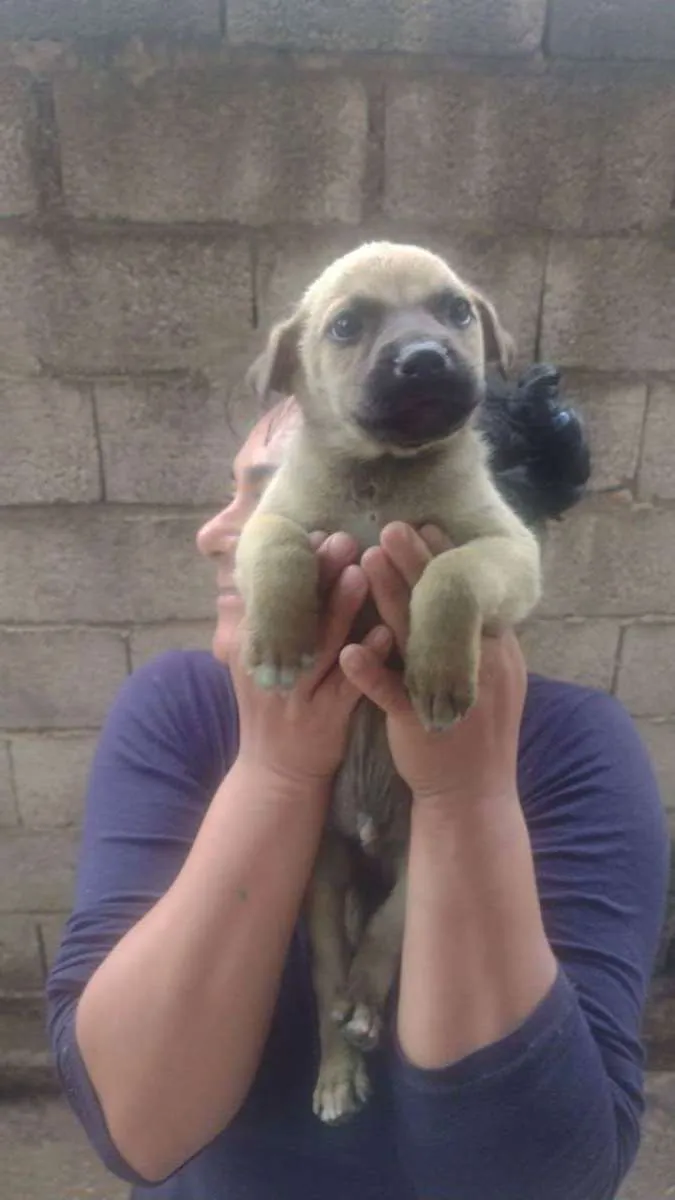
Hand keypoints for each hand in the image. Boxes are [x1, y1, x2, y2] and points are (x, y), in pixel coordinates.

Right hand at [228, 532, 391, 790]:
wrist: (277, 774)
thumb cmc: (278, 708)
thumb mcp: (260, 663)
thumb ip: (265, 621)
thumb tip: (267, 569)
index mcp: (255, 648)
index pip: (273, 597)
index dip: (295, 565)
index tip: (318, 532)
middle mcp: (273, 667)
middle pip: (294, 614)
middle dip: (318, 575)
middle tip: (342, 538)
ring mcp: (297, 695)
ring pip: (319, 646)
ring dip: (340, 608)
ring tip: (363, 573)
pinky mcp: (323, 720)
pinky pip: (346, 685)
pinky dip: (366, 658)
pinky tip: (385, 633)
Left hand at [340, 522, 526, 803]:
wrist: (473, 794)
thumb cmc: (473, 728)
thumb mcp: (488, 676)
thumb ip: (475, 635)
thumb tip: (461, 590)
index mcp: (495, 649)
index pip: (469, 595)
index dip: (446, 558)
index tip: (424, 522)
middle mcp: (476, 665)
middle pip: (442, 605)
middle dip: (416, 562)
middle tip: (392, 525)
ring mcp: (448, 692)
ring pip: (415, 637)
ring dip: (388, 598)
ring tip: (365, 561)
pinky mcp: (420, 721)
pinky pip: (393, 693)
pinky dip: (371, 670)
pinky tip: (351, 648)